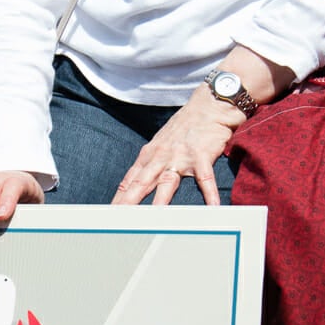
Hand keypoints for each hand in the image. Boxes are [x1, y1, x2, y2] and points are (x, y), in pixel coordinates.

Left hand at [112, 89, 235, 206]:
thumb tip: (138, 177)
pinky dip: (209, 193)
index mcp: (150, 154)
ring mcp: (181, 156)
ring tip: (155, 219)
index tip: (111, 211)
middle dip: (129, 202)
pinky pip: (205, 178)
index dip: (120, 196)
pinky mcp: (201, 155)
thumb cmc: (186, 124)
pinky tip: (213, 207)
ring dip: (160, 201)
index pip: (131, 179)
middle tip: (119, 218)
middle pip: (142, 183)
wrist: (208, 105)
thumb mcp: (162, 141)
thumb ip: (151, 160)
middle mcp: (162, 156)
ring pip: (168, 183)